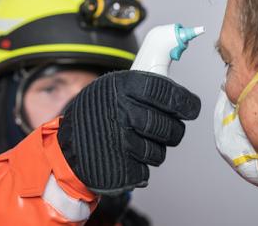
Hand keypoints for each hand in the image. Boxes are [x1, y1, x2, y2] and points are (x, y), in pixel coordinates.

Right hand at [58, 70, 200, 194]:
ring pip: (160, 151)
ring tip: (133, 143)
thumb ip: (142, 87)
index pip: (166, 92)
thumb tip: (179, 92)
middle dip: (172, 131)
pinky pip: (145, 170)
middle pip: (169, 126)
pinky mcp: (121, 169)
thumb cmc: (94, 118)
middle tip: (165, 129)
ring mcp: (120, 142)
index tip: (191, 108)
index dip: (185, 102)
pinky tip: (123, 157)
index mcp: (120, 87)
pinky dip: (138, 167)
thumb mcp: (110, 90)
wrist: (65, 151)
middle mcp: (121, 112)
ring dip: (153, 150)